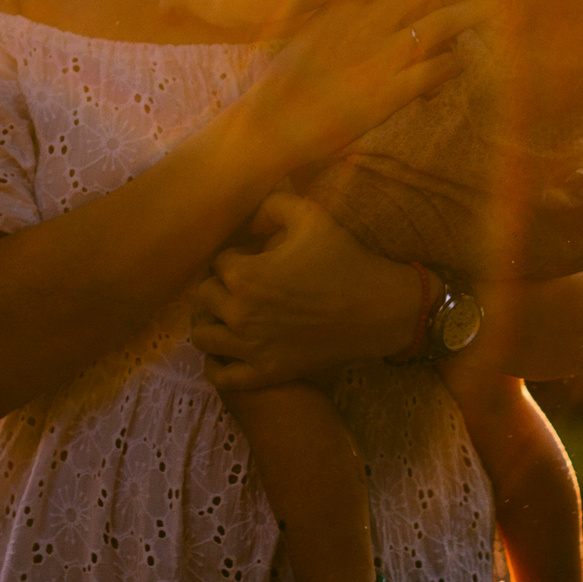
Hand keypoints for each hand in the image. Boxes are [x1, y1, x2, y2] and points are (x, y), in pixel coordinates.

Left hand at [192, 193, 431, 390]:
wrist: (379, 310)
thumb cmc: (346, 260)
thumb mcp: (311, 216)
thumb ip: (272, 205)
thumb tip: (249, 219)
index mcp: (244, 275)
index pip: (218, 263)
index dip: (236, 257)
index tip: (255, 259)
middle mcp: (239, 314)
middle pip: (204, 298)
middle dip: (219, 287)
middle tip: (242, 286)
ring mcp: (250, 349)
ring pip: (203, 336)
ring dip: (211, 322)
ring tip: (230, 316)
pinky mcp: (265, 374)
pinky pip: (222, 376)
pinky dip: (218, 364)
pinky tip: (229, 351)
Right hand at [232, 0, 483, 171]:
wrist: (270, 125)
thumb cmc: (282, 87)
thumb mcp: (309, 37)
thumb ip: (337, 19)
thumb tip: (356, 8)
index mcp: (344, 8)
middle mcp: (366, 24)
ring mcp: (381, 57)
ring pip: (439, 24)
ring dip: (469, 15)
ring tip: (493, 8)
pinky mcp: (390, 92)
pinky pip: (436, 71)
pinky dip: (454, 64)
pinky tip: (463, 63)